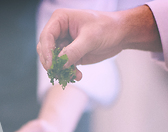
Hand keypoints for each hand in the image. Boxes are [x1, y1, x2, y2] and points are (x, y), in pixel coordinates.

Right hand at [37, 6, 160, 76]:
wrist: (121, 34)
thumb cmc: (107, 28)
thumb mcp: (90, 38)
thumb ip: (73, 51)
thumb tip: (59, 64)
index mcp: (61, 20)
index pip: (46, 36)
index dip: (46, 52)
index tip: (51, 66)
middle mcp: (59, 31)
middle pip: (46, 49)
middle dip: (52, 63)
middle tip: (59, 74)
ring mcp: (65, 43)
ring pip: (54, 60)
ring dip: (62, 70)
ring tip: (74, 75)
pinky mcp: (71, 54)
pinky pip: (64, 66)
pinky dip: (69, 72)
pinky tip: (78, 75)